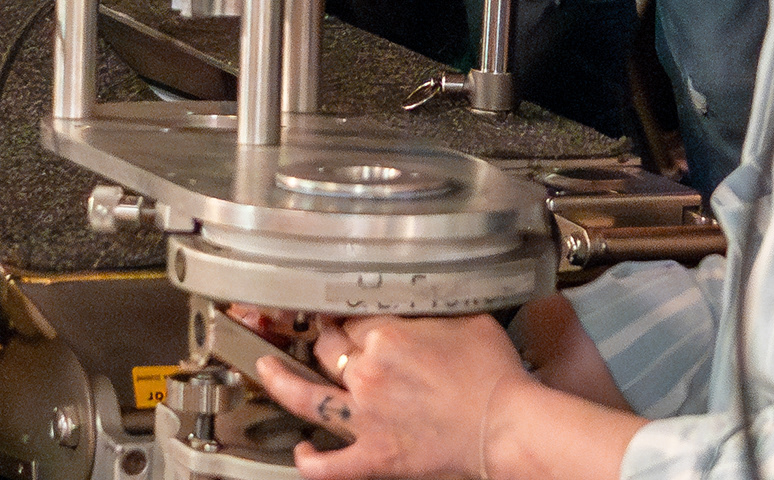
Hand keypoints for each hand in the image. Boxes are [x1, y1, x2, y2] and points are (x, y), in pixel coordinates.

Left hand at [253, 312, 527, 479]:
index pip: (350, 318)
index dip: (347, 317)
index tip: (344, 317)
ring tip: (267, 370)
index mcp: (389, 336)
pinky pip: (327, 464)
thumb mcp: (466, 321)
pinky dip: (308, 459)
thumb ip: (430, 313)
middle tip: (321, 336)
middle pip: (328, 349)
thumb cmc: (495, 376)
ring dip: (280, 380)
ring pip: (306, 396)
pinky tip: (301, 450)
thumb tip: (417, 309)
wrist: (506, 426)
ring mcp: (365, 417)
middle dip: (324, 340)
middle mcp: (368, 373)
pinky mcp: (373, 456)